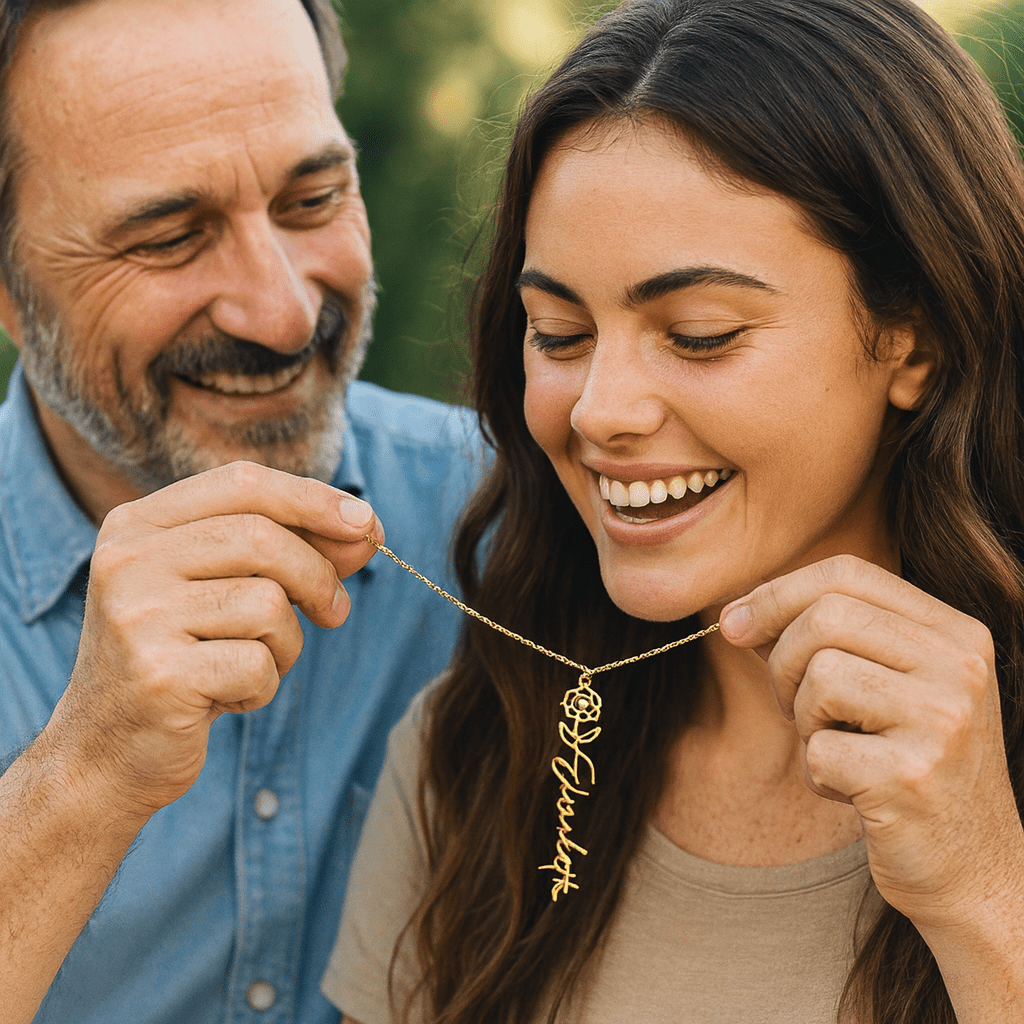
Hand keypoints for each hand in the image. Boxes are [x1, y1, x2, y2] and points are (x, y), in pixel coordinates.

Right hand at [46, 461, 382, 820]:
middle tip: (333, 612)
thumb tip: (366, 530)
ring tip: (254, 664)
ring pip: (269, 604)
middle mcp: (128, 561)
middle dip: (318, 576)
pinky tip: (227, 697)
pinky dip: (264, 687)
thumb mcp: (221, 590)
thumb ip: (288, 551)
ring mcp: (139, 617)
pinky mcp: (160, 676)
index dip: (314, 499)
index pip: (243, 482)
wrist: (103, 753)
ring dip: (287, 643)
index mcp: (138, 525)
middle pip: (264, 538)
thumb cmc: (178, 659)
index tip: (367, 524)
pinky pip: (259, 665)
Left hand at [718, 554, 1023, 931]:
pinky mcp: (911, 778)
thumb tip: (736, 615)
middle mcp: (959, 667)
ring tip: (841, 751)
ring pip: (818, 679)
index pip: (847, 575)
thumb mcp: (884, 687)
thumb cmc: (910, 765)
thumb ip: (825, 639)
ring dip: (805, 722)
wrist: (974, 868)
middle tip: (795, 706)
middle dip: (782, 661)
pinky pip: (818, 752)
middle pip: (824, 619)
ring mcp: (941, 722)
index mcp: (956, 633)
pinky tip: (856, 794)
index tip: (733, 623)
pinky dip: (819, 777)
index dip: (776, 593)